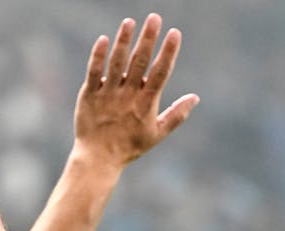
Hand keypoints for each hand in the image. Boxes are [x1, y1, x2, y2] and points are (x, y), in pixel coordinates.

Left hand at [73, 14, 198, 168]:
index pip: (161, 73)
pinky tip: (103, 39)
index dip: (168, 52)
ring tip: (130, 22)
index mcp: (146, 103)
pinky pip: (94, 72)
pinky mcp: (89, 95)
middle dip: (148, 39)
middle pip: (140, 62)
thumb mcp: (157, 134)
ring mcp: (108, 94)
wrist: (98, 158)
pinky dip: (98, 56)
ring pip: (116, 63)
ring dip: (124, 41)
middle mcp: (128, 96)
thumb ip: (176, 115)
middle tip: (154, 18)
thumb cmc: (130, 146)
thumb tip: (195, 98)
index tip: (174, 33)